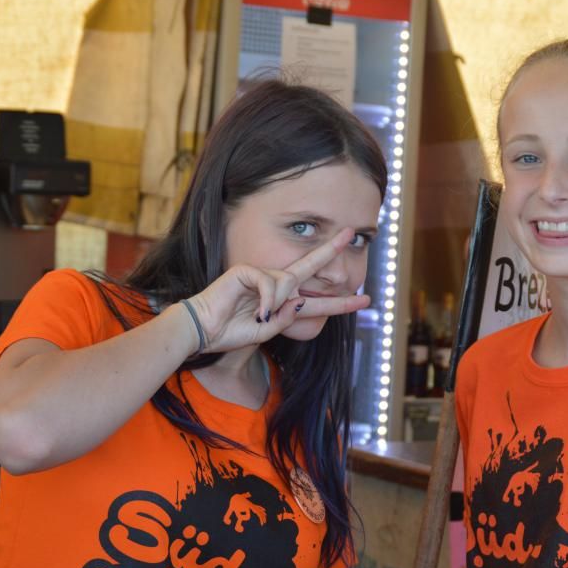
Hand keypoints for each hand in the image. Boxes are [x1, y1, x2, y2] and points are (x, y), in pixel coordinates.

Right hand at [185, 228, 370, 352]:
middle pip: (309, 269)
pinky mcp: (245, 271)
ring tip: (261, 316)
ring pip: (288, 283)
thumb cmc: (231, 332)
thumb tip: (301, 302)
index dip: (340, 302)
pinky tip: (257, 311)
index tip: (364, 299)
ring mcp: (260, 275)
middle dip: (331, 252)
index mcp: (282, 303)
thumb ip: (286, 319)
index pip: (316, 301)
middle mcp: (275, 285)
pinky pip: (269, 282)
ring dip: (279, 303)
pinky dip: (267, 299)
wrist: (203, 331)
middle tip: (351, 234)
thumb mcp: (266, 332)